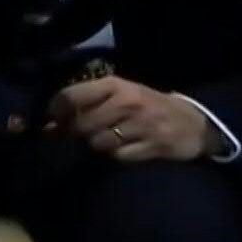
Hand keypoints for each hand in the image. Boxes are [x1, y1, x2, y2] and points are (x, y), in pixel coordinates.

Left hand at [45, 76, 223, 162]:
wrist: (193, 122)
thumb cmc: (146, 106)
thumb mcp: (119, 95)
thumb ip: (85, 104)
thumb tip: (48, 127)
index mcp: (115, 85)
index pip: (71, 96)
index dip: (56, 113)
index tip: (53, 122)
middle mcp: (128, 102)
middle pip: (82, 124)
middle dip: (74, 134)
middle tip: (78, 137)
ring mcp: (143, 124)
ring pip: (99, 143)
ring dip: (96, 146)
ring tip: (105, 141)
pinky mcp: (155, 145)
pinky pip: (120, 157)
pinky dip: (116, 156)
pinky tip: (123, 150)